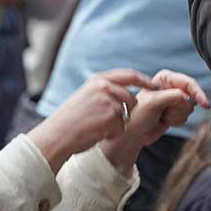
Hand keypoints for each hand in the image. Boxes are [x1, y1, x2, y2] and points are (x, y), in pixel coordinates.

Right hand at [27, 69, 157, 173]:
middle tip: (110, 121)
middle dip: (128, 111)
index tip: (154, 86)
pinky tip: (96, 133)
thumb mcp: (86, 96)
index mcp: (99, 80)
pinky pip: (121, 127)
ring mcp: (109, 101)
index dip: (144, 80)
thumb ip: (104, 91)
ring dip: (116, 124)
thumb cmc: (70, 120)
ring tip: (96, 126)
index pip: (130, 75)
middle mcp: (105, 87)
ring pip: (126, 115)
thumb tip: (128, 92)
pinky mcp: (111, 117)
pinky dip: (112, 133)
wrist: (56, 136)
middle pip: (132, 98)